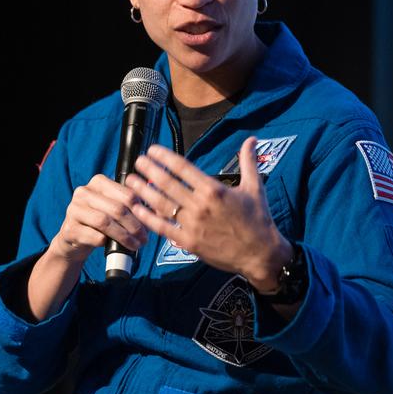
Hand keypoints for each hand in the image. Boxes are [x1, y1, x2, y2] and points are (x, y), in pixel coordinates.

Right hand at [48, 174, 150, 265]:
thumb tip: (161, 212)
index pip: (126, 194)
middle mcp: (83, 192)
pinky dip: (106, 243)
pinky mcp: (69, 228)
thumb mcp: (116, 210)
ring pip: (104, 222)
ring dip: (123, 236)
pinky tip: (111, 246)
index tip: (149, 224)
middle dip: (135, 226)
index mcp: (98, 182)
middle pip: (117, 208)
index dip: (141, 211)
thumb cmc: (101, 223)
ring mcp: (73, 209)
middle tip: (144, 239)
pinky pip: (93, 236)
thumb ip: (136, 207)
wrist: (74, 239)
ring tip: (133, 245)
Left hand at [128, 137, 290, 292]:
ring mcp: (193, 224)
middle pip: (168, 183)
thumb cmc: (258, 219)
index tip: (152, 150)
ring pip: (162, 204)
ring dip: (144, 191)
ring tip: (131, 180)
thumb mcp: (255, 187)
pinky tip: (137, 208)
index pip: (183, 168)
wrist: (261, 254)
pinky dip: (148, 218)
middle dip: (150, 170)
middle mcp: (200, 205)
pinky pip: (164, 227)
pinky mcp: (189, 242)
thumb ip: (248, 161)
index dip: (164, 157)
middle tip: (138, 161)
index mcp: (214, 189)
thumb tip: (251, 139)